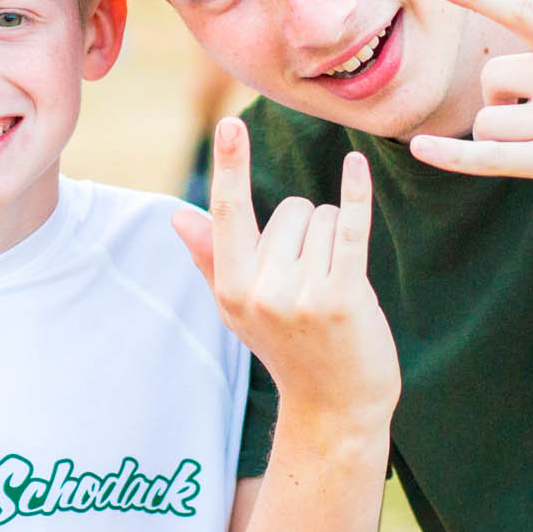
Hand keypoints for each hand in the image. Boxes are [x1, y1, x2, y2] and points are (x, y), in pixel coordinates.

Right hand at [171, 118, 398, 416]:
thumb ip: (211, 258)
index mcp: (231, 288)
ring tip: (334, 285)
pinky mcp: (342, 296)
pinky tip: (357, 166)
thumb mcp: (240, 309)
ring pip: (323, 218)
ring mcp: (300, 295)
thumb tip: (175, 216)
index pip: (228, 212)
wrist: (335, 408)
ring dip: (335, 239)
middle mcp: (260, 290)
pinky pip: (349, 227)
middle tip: (314, 280)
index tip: (229, 123)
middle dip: (308, 230)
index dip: (230, 165)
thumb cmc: (289, 349)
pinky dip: (354, 193)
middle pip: (290, 209)